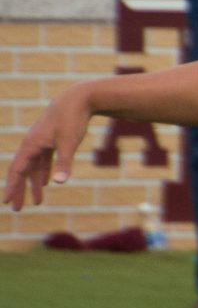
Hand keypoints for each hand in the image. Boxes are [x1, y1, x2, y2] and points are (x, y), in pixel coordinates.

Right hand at [5, 89, 96, 211]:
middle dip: (19, 190)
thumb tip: (60, 183)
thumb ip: (64, 163)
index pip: (17, 170)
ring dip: (34, 185)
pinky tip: (47, 184)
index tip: (8, 201)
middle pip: (22, 171)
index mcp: (31, 145)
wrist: (78, 99)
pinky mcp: (51, 141)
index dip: (12, 186)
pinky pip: (43, 161)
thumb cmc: (72, 120)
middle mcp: (32, 144)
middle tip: (16, 208)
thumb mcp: (69, 143)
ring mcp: (41, 142)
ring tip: (36, 203)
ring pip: (34, 168)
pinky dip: (44, 173)